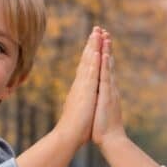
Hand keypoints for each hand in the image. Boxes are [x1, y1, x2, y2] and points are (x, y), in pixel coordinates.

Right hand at [55, 27, 102, 151]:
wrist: (68, 137)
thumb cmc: (74, 129)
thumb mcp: (79, 111)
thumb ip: (80, 103)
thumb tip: (80, 102)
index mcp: (80, 89)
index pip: (86, 68)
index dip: (90, 54)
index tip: (94, 42)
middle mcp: (80, 85)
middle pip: (87, 60)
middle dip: (92, 44)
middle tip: (96, 29)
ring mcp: (82, 87)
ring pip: (88, 62)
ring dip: (93, 47)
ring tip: (98, 32)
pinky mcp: (85, 91)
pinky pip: (91, 72)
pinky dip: (94, 61)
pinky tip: (98, 50)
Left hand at [92, 33, 125, 147]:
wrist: (111, 139)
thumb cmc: (102, 128)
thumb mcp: (99, 110)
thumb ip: (100, 101)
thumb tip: (97, 97)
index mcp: (105, 90)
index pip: (102, 68)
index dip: (101, 54)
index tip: (99, 41)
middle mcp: (108, 87)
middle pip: (105, 63)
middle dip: (104, 46)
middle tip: (102, 30)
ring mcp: (109, 90)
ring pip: (106, 66)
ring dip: (105, 50)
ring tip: (105, 35)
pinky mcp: (107, 95)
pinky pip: (105, 76)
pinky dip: (104, 64)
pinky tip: (104, 54)